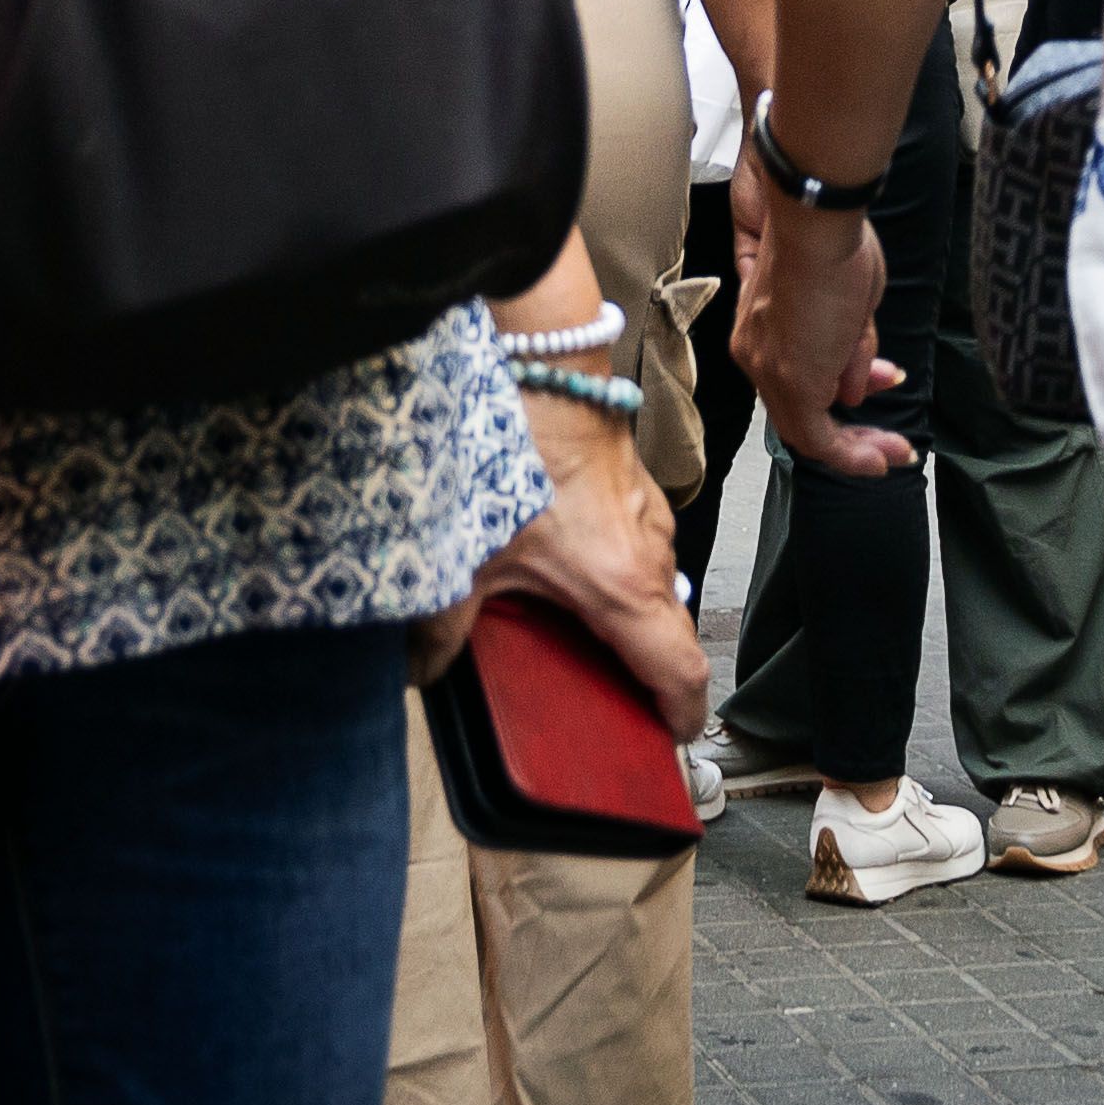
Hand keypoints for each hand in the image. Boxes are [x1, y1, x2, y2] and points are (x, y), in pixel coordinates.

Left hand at [431, 386, 705, 735]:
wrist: (545, 367)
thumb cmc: (520, 453)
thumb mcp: (466, 556)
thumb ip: (441, 626)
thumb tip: (421, 671)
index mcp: (621, 589)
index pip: (681, 671)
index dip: (682, 715)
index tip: (669, 737)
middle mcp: (650, 557)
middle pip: (671, 635)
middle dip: (649, 674)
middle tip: (615, 698)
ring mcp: (649, 517)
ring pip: (657, 586)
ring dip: (631, 616)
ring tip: (583, 630)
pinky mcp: (636, 487)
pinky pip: (640, 546)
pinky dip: (619, 570)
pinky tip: (569, 564)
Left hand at [738, 187, 911, 478]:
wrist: (816, 225)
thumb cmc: (833, 242)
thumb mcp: (853, 303)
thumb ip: (849, 352)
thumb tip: (854, 391)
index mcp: (764, 327)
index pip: (796, 377)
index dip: (838, 389)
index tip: (873, 390)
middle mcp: (756, 353)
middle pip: (799, 411)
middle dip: (850, 428)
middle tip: (888, 441)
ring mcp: (769, 370)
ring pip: (807, 430)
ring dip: (855, 447)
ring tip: (894, 450)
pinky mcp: (791, 383)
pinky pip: (818, 438)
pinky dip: (850, 454)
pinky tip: (881, 456)